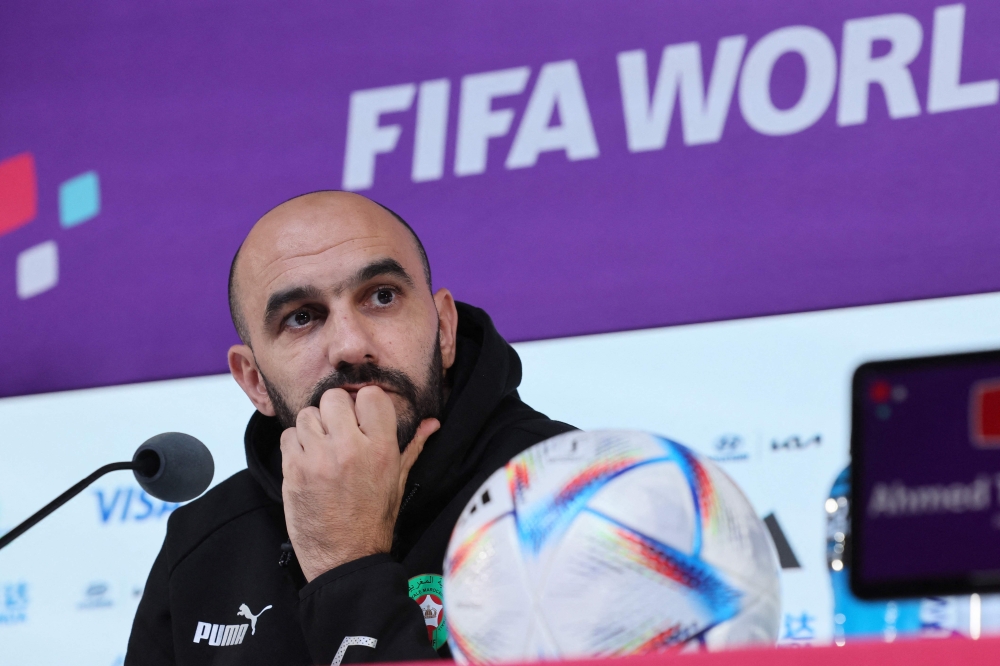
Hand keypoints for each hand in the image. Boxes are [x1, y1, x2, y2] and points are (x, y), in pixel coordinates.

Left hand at [279, 386, 439, 581]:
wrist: (344, 559)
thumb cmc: (373, 520)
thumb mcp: (397, 481)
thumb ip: (412, 446)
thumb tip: (432, 422)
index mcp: (382, 449)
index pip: (370, 395)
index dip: (363, 404)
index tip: (361, 418)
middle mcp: (350, 448)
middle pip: (334, 398)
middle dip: (335, 412)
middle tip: (338, 433)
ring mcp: (319, 459)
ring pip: (307, 414)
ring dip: (313, 428)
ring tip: (321, 449)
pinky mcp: (293, 471)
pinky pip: (288, 436)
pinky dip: (295, 445)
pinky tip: (307, 461)